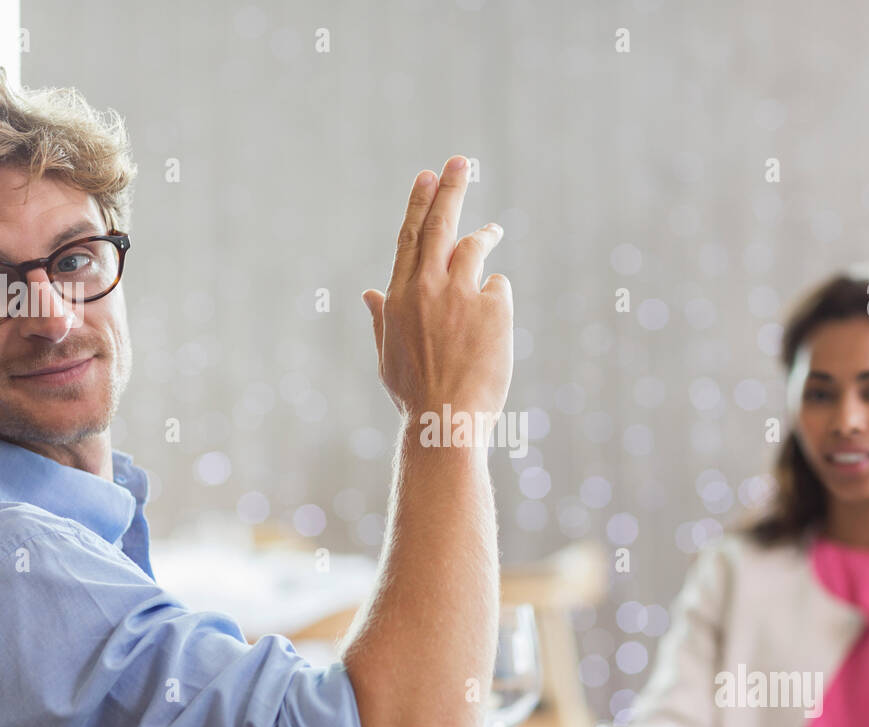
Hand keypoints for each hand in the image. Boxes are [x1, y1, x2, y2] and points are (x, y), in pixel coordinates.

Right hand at [361, 155, 512, 425]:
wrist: (446, 422)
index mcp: (399, 297)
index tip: (427, 177)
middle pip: (440, 224)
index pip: (409, 238)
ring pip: (475, 247)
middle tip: (458, 162)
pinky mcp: (493, 307)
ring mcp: (461, 294)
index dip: (419, 204)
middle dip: (450, 188)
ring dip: (484, 235)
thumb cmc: (415, 397)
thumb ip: (382, 320)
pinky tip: (496, 324)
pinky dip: (497, 298)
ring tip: (493, 230)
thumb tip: (369, 293)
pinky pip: (499, 289)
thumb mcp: (387, 358)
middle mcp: (428, 287)